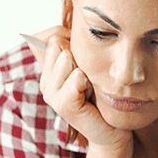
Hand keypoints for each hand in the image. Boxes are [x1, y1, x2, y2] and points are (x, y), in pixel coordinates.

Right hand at [27, 27, 131, 150]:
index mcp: (49, 71)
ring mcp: (51, 94)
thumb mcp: (88, 66)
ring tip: (91, 87)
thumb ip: (71, 46)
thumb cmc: (102, 96)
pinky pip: (75, 77)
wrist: (112, 130)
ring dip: (86, 69)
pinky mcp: (63, 105)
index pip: (52, 36)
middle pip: (58, 45)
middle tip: (89, 78)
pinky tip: (91, 95)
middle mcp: (45, 81)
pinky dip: (87, 82)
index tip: (86, 60)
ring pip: (65, 58)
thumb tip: (58, 27)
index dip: (72, 41)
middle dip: (80, 55)